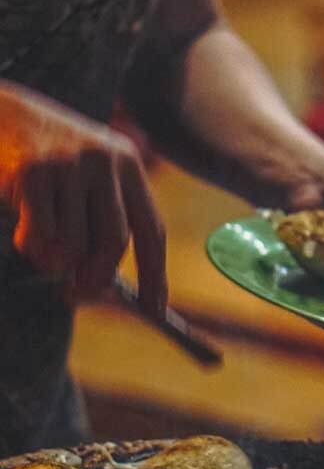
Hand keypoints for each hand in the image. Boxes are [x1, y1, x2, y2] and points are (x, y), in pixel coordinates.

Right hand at [0, 83, 166, 314]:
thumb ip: (102, 224)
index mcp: (128, 163)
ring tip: (39, 242)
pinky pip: (42, 237)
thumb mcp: (87, 181)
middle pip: (114, 244)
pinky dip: (31, 246)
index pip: (151, 230)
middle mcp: (104, 160)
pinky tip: (23, 232)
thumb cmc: (46, 160)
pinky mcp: (33, 173)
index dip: (154, 275)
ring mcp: (68, 164)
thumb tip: (106, 287)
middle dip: (95, 277)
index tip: (154, 309)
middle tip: (75, 293)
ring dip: (53, 259)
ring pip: (74, 245)